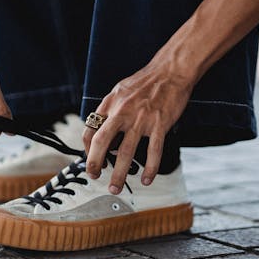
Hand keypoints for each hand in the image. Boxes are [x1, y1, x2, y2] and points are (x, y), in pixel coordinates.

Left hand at [83, 61, 193, 192]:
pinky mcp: (160, 124)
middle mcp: (123, 111)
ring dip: (119, 174)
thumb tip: (107, 138)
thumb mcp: (120, 92)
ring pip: (126, 152)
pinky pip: (153, 151)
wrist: (171, 71)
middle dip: (95, 163)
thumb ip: (111, 112)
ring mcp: (141, 119)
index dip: (87, 149)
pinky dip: (149, 168)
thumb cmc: (146, 82)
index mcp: (110, 103)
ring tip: (116, 186)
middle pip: (102, 142)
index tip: (92, 160)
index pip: (90, 130)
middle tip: (95, 177)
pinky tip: (146, 179)